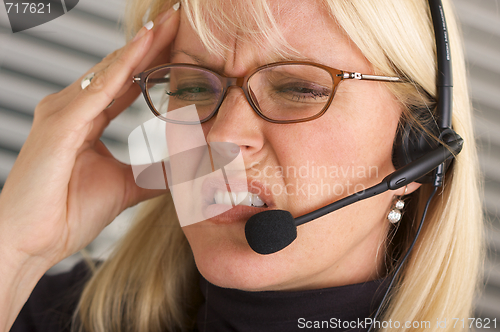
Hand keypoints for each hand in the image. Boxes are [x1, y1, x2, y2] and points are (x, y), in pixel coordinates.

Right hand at [0, 5, 179, 268]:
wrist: (33, 241)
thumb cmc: (66, 214)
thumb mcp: (125, 187)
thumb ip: (152, 175)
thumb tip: (182, 169)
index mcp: (87, 120)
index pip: (126, 82)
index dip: (153, 63)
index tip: (181, 47)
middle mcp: (73, 108)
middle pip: (119, 68)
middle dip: (151, 44)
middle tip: (179, 19)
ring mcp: (64, 112)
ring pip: (110, 71)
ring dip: (141, 46)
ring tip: (169, 23)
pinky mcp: (60, 123)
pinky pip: (99, 89)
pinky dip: (123, 67)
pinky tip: (145, 47)